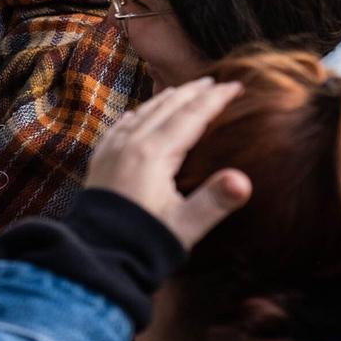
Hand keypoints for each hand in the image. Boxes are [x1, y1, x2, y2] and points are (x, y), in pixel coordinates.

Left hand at [85, 77, 251, 249]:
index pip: (191, 116)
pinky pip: (118, 128)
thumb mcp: (186, 225)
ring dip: (164, 100)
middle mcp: (130, 145)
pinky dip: (134, 116)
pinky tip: (135, 115)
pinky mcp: (99, 164)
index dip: (216, 100)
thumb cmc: (144, 244)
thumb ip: (215, 201)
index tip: (236, 85)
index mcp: (153, 154)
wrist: (97, 259)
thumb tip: (243, 180)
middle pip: (166, 108)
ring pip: (141, 114)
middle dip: (192, 93)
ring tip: (181, 91)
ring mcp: (111, 152)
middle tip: (214, 80)